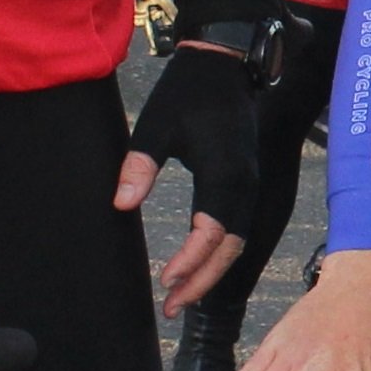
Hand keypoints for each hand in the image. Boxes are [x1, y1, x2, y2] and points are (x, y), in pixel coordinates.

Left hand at [116, 40, 256, 315]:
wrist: (224, 63)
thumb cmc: (187, 92)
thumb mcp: (155, 126)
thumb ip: (139, 167)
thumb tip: (121, 206)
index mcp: (224, 174)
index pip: (212, 233)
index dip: (190, 262)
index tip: (165, 282)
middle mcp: (244, 184)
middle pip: (230, 249)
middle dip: (202, 282)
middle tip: (171, 307)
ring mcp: (249, 183)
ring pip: (236, 242)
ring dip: (211, 272)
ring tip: (180, 296)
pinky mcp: (245, 181)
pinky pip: (236, 227)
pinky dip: (218, 252)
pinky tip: (196, 265)